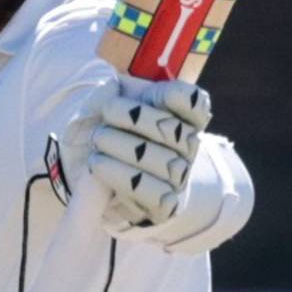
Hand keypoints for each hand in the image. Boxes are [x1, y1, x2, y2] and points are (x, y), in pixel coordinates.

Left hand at [77, 78, 251, 253]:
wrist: (104, 172)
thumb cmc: (112, 128)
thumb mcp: (112, 103)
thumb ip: (113, 91)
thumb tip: (110, 86)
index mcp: (184, 116)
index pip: (194, 102)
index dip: (175, 96)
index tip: (153, 91)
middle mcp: (187, 146)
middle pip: (171, 130)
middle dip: (135, 118)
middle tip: (106, 112)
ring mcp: (179, 177)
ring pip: (160, 161)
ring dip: (123, 147)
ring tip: (98, 138)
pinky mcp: (166, 205)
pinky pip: (152, 193)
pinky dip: (121, 176)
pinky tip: (98, 164)